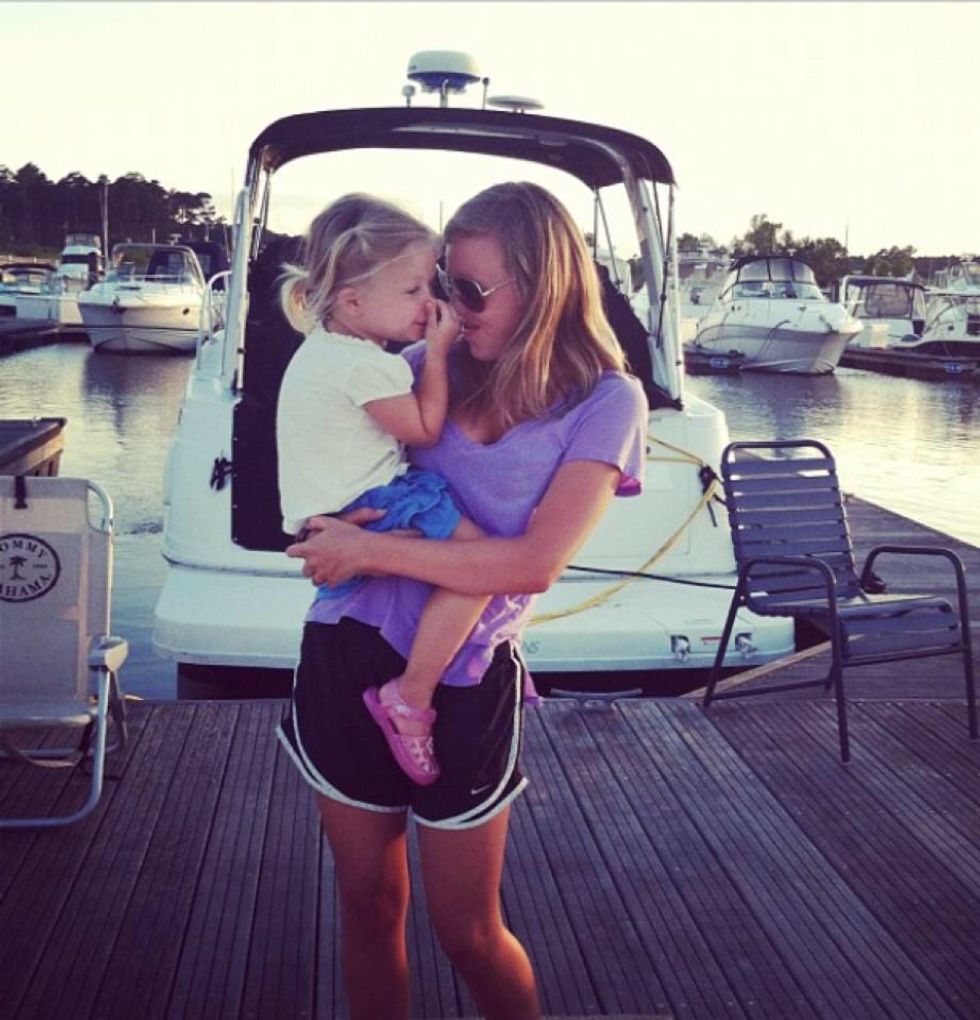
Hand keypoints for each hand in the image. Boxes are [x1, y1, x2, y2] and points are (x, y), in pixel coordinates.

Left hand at [285, 509, 418, 585]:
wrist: (364, 551)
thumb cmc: (349, 536)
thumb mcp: (330, 523)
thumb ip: (315, 522)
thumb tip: (308, 524)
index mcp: (309, 548)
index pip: (291, 552)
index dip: (294, 552)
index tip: (298, 552)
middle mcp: (313, 563)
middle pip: (304, 570)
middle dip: (310, 567)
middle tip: (320, 560)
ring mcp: (322, 573)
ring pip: (315, 580)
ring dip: (320, 576)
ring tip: (330, 568)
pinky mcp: (333, 581)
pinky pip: (329, 584)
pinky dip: (333, 580)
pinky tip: (339, 572)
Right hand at [423, 298, 458, 355]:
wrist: (437, 355)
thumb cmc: (433, 343)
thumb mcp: (430, 327)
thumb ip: (431, 314)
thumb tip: (430, 302)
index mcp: (450, 321)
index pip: (445, 305)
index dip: (437, 302)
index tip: (430, 302)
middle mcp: (456, 323)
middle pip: (450, 308)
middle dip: (442, 305)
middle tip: (432, 306)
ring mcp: (457, 327)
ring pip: (453, 313)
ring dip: (445, 310)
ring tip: (436, 312)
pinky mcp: (456, 331)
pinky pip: (454, 319)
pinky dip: (448, 316)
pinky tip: (441, 319)